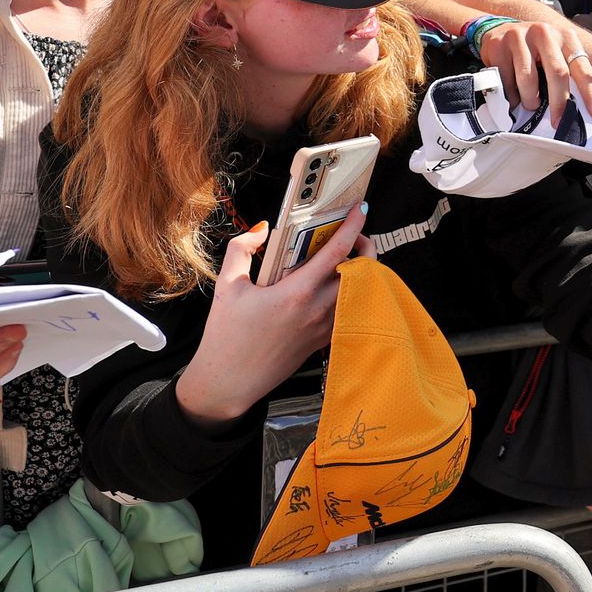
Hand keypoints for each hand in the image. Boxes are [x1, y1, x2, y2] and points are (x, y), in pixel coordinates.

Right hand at [174, 208, 365, 427]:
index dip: (354, 226)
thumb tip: (261, 229)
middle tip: (353, 234)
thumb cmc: (227, 337)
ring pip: (360, 289)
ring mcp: (325, 326)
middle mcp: (318, 309)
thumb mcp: (227, 286)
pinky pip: (349, 308)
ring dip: (360, 269)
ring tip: (343, 257)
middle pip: (362, 270)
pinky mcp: (325, 339)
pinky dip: (350, 291)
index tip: (360, 209)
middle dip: (365, 245)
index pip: (338, 251)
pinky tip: (332, 284)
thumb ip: (242, 249)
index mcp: (297, 292)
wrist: (230, 382)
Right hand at [477, 20, 591, 123]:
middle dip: (559, 102)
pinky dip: (511, 95)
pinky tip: (513, 93)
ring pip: (528, 79)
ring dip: (530, 100)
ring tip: (531, 103)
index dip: (590, 92)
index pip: (582, 67)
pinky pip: (506, 80)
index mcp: (565, 37)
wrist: (499, 28)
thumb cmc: (534, 47)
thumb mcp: (555, 52)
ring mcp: (520, 37)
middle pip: (557, 72)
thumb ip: (568, 73)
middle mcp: (544, 33)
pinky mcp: (499, 45)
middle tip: (558, 121)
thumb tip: (580, 107)